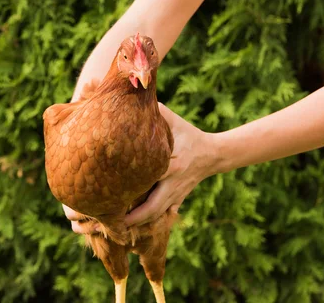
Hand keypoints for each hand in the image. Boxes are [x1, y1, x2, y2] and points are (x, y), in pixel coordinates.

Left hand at [124, 103, 220, 225]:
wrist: (214, 152)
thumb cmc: (188, 134)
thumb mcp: (172, 120)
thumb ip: (154, 111)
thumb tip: (132, 96)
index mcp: (170, 165)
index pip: (146, 179)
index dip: (129, 187)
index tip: (110, 192)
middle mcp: (173, 183)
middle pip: (151, 207)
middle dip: (133, 217)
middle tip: (113, 222)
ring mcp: (177, 194)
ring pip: (157, 214)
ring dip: (140, 223)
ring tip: (121, 228)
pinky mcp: (179, 199)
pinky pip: (164, 213)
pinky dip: (152, 220)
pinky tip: (138, 227)